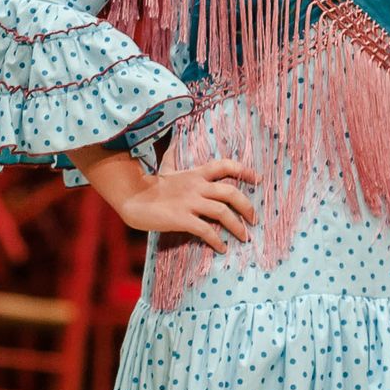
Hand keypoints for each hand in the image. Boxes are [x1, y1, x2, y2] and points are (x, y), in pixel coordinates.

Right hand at [112, 158, 259, 251]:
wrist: (131, 198)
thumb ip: (175, 157)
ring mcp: (190, 203)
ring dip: (237, 226)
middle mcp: (197, 187)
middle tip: (253, 219)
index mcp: (196, 174)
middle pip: (231, 192)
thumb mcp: (166, 168)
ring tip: (243, 237)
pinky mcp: (182, 219)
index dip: (243, 171)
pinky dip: (217, 241)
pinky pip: (206, 230)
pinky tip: (222, 248)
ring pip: (223, 212)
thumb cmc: (150, 186)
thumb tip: (174, 142)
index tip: (257, 179)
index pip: (225, 166)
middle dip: (247, 206)